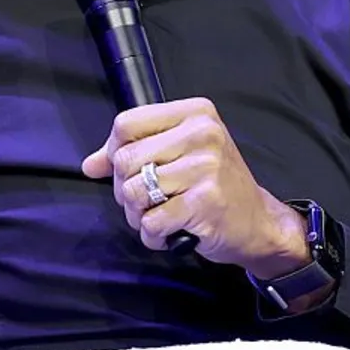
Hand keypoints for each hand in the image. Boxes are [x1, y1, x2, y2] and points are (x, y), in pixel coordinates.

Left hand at [81, 97, 310, 274]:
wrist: (259, 222)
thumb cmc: (216, 186)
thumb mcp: (180, 154)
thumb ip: (134, 152)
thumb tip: (90, 165)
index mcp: (195, 113)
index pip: (126, 123)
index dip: (113, 151)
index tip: (125, 170)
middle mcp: (202, 134)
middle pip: (125, 159)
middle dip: (125, 189)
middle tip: (146, 201)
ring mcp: (205, 167)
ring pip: (134, 192)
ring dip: (137, 215)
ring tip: (158, 216)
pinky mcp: (205, 202)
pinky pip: (151, 222)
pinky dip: (152, 235)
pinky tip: (169, 233)